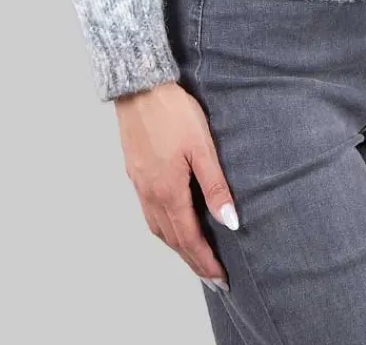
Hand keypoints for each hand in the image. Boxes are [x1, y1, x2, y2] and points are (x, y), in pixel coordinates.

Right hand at [115, 79, 238, 290]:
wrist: (139, 87)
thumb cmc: (174, 112)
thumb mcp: (202, 147)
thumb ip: (215, 186)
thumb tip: (230, 221)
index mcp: (168, 191)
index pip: (189, 239)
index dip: (205, 261)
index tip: (220, 279)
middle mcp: (150, 194)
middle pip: (172, 239)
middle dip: (193, 261)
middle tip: (212, 278)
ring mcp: (139, 184)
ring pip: (158, 228)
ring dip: (177, 246)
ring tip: (194, 256)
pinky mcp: (135, 172)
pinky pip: (149, 212)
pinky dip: (164, 227)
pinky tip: (173, 222)